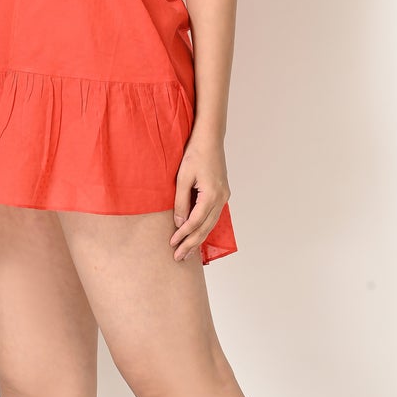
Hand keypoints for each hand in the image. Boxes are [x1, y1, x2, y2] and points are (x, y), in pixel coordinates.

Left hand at [170, 134, 228, 261]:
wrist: (210, 139)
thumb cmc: (195, 154)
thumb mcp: (182, 178)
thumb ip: (181, 202)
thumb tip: (179, 223)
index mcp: (211, 194)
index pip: (195, 222)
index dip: (183, 235)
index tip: (172, 244)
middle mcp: (221, 198)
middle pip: (205, 228)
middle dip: (192, 244)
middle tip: (179, 258)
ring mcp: (224, 196)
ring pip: (211, 224)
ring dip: (198, 238)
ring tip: (187, 252)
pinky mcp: (222, 194)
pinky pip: (213, 216)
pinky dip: (204, 227)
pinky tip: (197, 235)